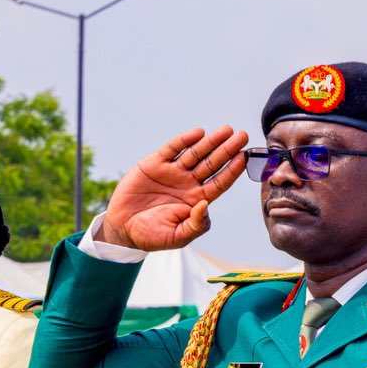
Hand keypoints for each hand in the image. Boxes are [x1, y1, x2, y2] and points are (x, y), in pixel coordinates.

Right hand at [98, 125, 248, 251]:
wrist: (122, 228)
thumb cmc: (152, 236)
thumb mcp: (178, 237)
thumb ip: (196, 224)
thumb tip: (206, 205)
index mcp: (197, 200)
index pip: (220, 182)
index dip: (232, 170)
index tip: (244, 158)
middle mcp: (188, 183)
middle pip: (213, 164)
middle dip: (227, 150)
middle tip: (242, 136)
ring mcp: (173, 172)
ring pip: (196, 153)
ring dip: (211, 141)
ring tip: (226, 130)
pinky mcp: (155, 164)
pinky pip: (173, 149)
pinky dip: (185, 140)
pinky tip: (198, 133)